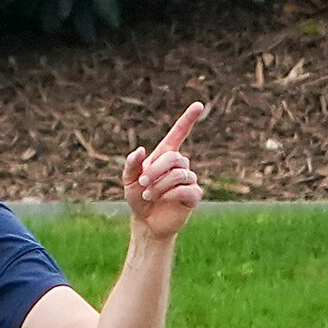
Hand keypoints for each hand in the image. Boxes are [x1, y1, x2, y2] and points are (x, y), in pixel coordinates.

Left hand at [122, 103, 206, 240]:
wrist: (146, 222)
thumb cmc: (138, 198)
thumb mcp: (128, 180)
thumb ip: (131, 164)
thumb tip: (141, 150)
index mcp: (165, 156)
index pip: (179, 133)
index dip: (188, 119)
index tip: (199, 105)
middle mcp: (180, 165)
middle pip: (175, 157)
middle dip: (157, 169)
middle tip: (144, 183)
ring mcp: (189, 180)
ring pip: (180, 174)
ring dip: (161, 185)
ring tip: (149, 195)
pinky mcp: (194, 196)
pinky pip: (187, 189)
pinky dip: (171, 194)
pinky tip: (164, 200)